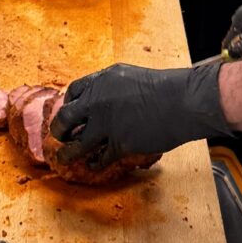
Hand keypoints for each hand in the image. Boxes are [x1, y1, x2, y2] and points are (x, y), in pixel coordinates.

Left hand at [50, 64, 229, 167]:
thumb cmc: (165, 88)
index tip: (68, 113)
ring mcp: (106, 123)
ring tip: (62, 157)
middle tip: (59, 135)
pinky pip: (99, 158)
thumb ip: (111, 88)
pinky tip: (93, 165)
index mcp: (102, 80)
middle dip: (59, 128)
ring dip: (66, 152)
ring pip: (75, 144)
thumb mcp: (129, 77)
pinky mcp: (119, 144)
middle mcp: (98, 100)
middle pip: (65, 118)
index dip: (68, 104)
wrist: (182, 101)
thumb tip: (101, 103)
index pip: (74, 91)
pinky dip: (94, 163)